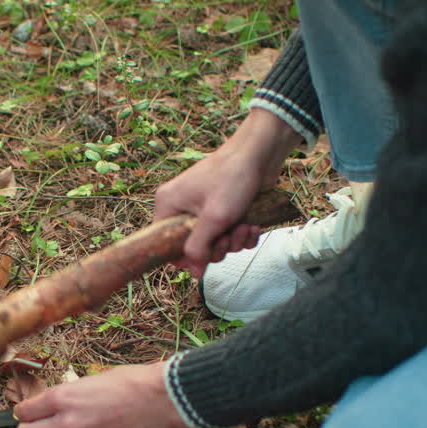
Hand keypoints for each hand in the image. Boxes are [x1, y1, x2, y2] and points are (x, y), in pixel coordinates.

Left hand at [15, 362, 189, 427]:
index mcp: (64, 397)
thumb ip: (65, 396)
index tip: (29, 410)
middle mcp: (67, 422)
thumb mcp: (89, 380)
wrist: (159, 400)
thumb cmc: (128, 383)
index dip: (24, 411)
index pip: (24, 411)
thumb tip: (45, 407)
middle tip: (35, 426)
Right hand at [154, 109, 299, 277]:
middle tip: (230, 235)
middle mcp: (182, 206)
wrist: (260, 153)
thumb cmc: (232, 179)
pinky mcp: (223, 208)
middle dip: (218, 246)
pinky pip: (228, 233)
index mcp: (168, 205)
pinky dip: (242, 233)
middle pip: (194, 246)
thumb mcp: (213, 218)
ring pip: (215, 242)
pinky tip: (252, 225)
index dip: (186, 255)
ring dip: (234, 240)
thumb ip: (199, 248)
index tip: (205, 256)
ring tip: (246, 225)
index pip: (166, 243)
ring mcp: (203, 207)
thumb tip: (193, 274)